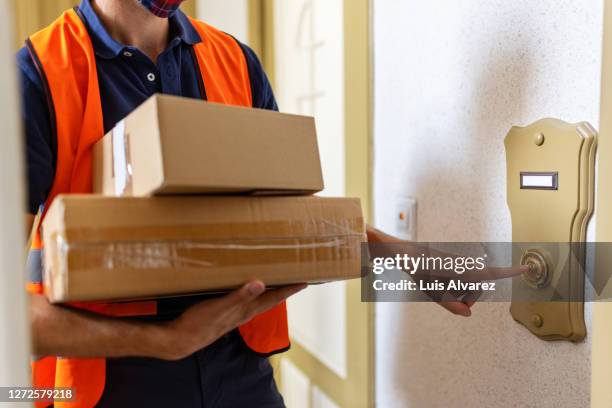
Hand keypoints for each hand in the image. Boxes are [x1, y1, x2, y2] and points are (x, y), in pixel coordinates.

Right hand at [157, 281, 305, 359]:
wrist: (182, 339)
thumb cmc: (200, 323)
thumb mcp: (219, 307)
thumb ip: (239, 296)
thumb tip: (260, 284)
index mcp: (247, 309)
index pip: (274, 297)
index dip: (290, 289)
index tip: (305, 281)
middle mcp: (245, 312)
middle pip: (271, 299)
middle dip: (284, 289)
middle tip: (296, 278)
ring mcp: (236, 314)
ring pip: (260, 300)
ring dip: (270, 290)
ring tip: (278, 280)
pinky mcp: (227, 313)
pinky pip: (247, 300)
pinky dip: (253, 292)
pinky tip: (249, 288)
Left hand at [366, 224, 526, 316]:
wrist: (400, 251)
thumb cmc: (413, 267)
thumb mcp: (428, 289)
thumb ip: (448, 303)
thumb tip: (467, 313)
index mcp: (458, 269)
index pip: (488, 273)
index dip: (508, 272)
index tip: (526, 268)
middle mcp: (460, 264)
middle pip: (476, 287)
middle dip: (467, 297)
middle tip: (449, 300)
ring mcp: (456, 264)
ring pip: (466, 284)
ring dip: (456, 292)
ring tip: (436, 287)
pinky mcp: (450, 264)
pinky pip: (458, 280)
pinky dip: (451, 286)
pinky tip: (435, 283)